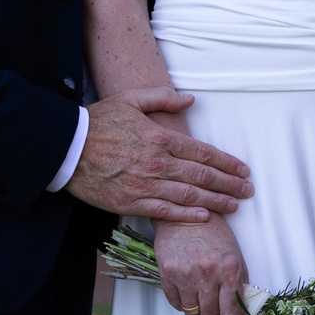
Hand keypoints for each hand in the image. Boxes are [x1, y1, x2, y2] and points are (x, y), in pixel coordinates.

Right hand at [67, 90, 252, 223]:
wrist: (65, 148)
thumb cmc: (98, 122)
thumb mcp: (130, 99)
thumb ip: (163, 98)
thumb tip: (190, 100)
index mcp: (160, 137)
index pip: (203, 152)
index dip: (227, 163)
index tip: (243, 169)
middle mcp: (157, 162)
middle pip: (202, 176)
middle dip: (229, 184)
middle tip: (248, 190)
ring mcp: (145, 184)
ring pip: (189, 195)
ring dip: (216, 202)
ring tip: (235, 206)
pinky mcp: (130, 202)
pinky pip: (165, 211)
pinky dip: (187, 215)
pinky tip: (205, 216)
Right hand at [151, 214, 250, 314]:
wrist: (187, 213)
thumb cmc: (214, 233)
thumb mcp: (235, 255)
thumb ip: (239, 283)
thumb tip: (242, 311)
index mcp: (229, 269)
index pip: (232, 312)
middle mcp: (207, 274)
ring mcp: (186, 276)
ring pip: (193, 314)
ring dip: (199, 313)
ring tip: (202, 302)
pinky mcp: (168, 275)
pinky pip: (176, 305)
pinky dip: (184, 304)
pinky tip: (189, 293)